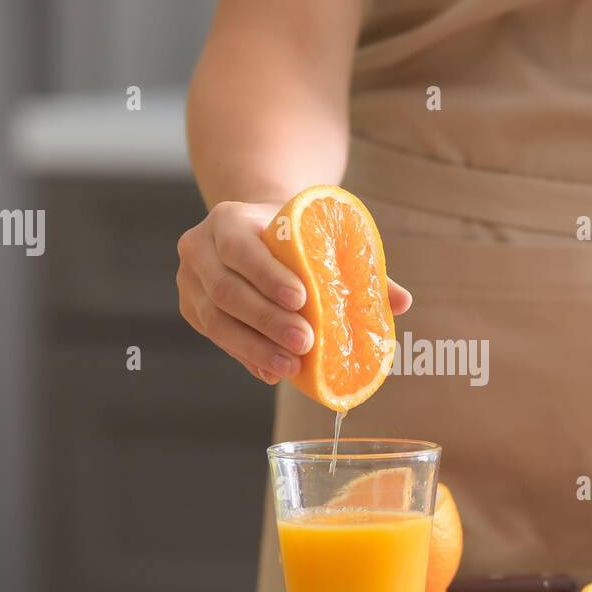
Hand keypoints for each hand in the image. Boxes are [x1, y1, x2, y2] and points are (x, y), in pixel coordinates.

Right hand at [177, 200, 411, 383]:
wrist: (254, 230)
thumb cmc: (294, 234)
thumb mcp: (318, 235)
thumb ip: (358, 265)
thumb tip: (403, 302)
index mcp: (228, 219)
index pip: (242, 248)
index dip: (268, 276)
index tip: (303, 300)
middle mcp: (199, 247)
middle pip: (227, 290)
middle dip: (267, 321)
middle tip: (306, 343)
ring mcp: (189, 281)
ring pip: (217, 321)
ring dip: (256, 348)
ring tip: (292, 366)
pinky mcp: (192, 309)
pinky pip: (217, 338)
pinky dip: (247, 356)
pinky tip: (273, 372)